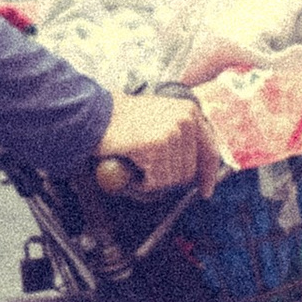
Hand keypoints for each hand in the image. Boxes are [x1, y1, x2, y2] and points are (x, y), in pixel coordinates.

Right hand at [94, 89, 223, 197]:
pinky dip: (141, 182)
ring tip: (136, 163)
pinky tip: (130, 166)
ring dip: (153, 180)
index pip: (209, 150)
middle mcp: (186, 119)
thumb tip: (194, 166)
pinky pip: (156, 181)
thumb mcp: (160, 116)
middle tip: (146, 171)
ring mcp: (173, 132)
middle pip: (189, 171)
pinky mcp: (157, 146)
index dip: (208, 174)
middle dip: (168, 178)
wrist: (93, 114)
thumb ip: (180, 134)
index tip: (205, 191)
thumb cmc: (121, 119)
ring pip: (173, 179)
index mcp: (190, 111)